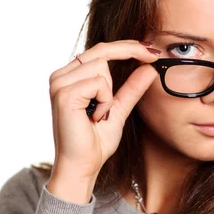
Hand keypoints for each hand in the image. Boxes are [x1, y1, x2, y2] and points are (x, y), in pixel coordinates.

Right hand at [48, 40, 160, 180]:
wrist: (82, 166)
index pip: (100, 50)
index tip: (153, 50)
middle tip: (152, 58)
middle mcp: (61, 76)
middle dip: (129, 54)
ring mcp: (60, 83)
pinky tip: (95, 118)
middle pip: (102, 51)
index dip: (128, 46)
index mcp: (70, 77)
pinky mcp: (64, 93)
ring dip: (110, 95)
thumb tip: (149, 68)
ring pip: (102, 67)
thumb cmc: (95, 143)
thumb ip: (131, 89)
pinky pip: (99, 83)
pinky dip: (105, 102)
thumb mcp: (119, 110)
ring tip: (100, 116)